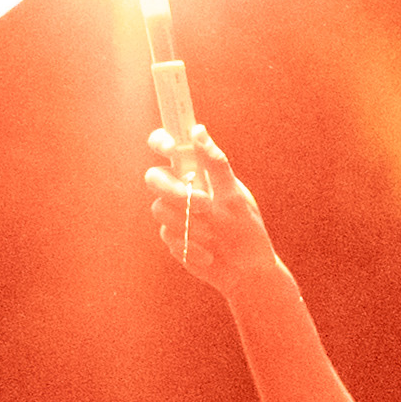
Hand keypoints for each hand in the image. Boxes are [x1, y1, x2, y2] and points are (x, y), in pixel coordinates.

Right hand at [143, 122, 266, 287]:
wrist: (247, 270)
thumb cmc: (246, 228)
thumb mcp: (235, 196)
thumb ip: (216, 165)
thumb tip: (198, 131)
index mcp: (195, 173)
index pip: (167, 147)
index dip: (161, 142)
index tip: (171, 149)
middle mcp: (180, 189)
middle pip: (153, 178)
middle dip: (173, 190)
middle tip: (204, 204)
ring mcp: (173, 214)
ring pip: (158, 209)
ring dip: (189, 223)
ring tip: (214, 235)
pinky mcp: (171, 237)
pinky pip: (168, 235)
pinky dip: (191, 245)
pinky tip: (208, 254)